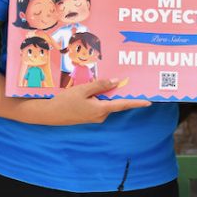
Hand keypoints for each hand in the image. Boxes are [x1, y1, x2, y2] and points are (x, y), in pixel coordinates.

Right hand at [24, 78, 149, 125]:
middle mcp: (100, 115)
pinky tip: (90, 89)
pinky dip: (98, 97)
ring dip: (104, 93)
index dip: (136, 103)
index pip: (123, 105)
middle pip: (114, 101)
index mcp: (101, 109)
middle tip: (123, 79)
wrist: (48, 114)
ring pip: (105, 102)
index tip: (148, 102)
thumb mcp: (83, 90)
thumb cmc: (65, 101)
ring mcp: (94, 117)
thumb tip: (116, 81)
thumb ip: (100, 85)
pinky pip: (98, 104)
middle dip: (117, 91)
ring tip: (100, 82)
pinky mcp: (88, 116)